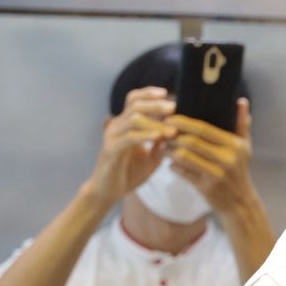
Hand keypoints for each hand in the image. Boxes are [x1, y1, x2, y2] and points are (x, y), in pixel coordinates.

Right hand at [87, 86, 173, 205]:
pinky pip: (129, 138)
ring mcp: (112, 136)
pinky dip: (145, 135)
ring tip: (172, 129)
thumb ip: (162, 144)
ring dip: (155, 122)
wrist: (109, 192)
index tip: (168, 94)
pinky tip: (159, 137)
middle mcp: (117, 126)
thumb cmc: (129, 173)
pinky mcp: (110, 149)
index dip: (149, 93)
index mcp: (125, 124)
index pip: (135, 100)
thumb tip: (177, 131)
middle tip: (174, 107)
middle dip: (156, 104)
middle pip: (135, 105)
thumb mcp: (152, 158)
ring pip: (133, 119)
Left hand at [168, 99, 259, 220]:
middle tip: (163, 132)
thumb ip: (242, 123)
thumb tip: (241, 100)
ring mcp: (216, 174)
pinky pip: (182, 172)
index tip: (170, 118)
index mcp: (234, 145)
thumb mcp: (245, 147)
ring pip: (183, 156)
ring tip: (165, 147)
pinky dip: (173, 166)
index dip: (183, 122)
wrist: (240, 202)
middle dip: (173, 136)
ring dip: (170, 151)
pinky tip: (171, 163)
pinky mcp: (205, 187)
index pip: (203, 128)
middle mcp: (226, 159)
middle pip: (190, 141)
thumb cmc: (240, 170)